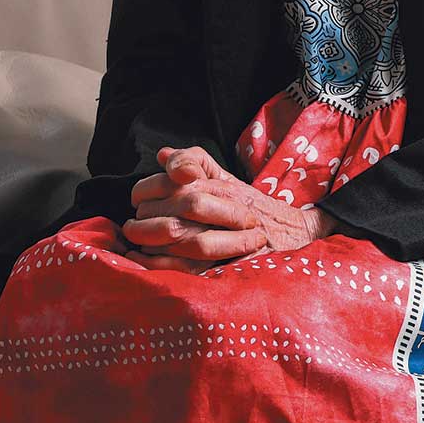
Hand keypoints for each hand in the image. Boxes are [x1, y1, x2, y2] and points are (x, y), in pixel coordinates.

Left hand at [119, 146, 340, 272]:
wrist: (291, 233)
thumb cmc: (250, 206)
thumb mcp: (224, 178)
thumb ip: (194, 162)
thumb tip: (162, 154)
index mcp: (221, 183)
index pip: (177, 180)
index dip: (148, 189)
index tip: (136, 200)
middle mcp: (228, 205)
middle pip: (181, 206)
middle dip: (147, 217)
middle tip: (132, 226)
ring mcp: (232, 236)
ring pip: (185, 236)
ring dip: (154, 241)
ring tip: (136, 243)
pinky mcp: (231, 264)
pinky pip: (191, 267)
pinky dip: (163, 266)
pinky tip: (146, 262)